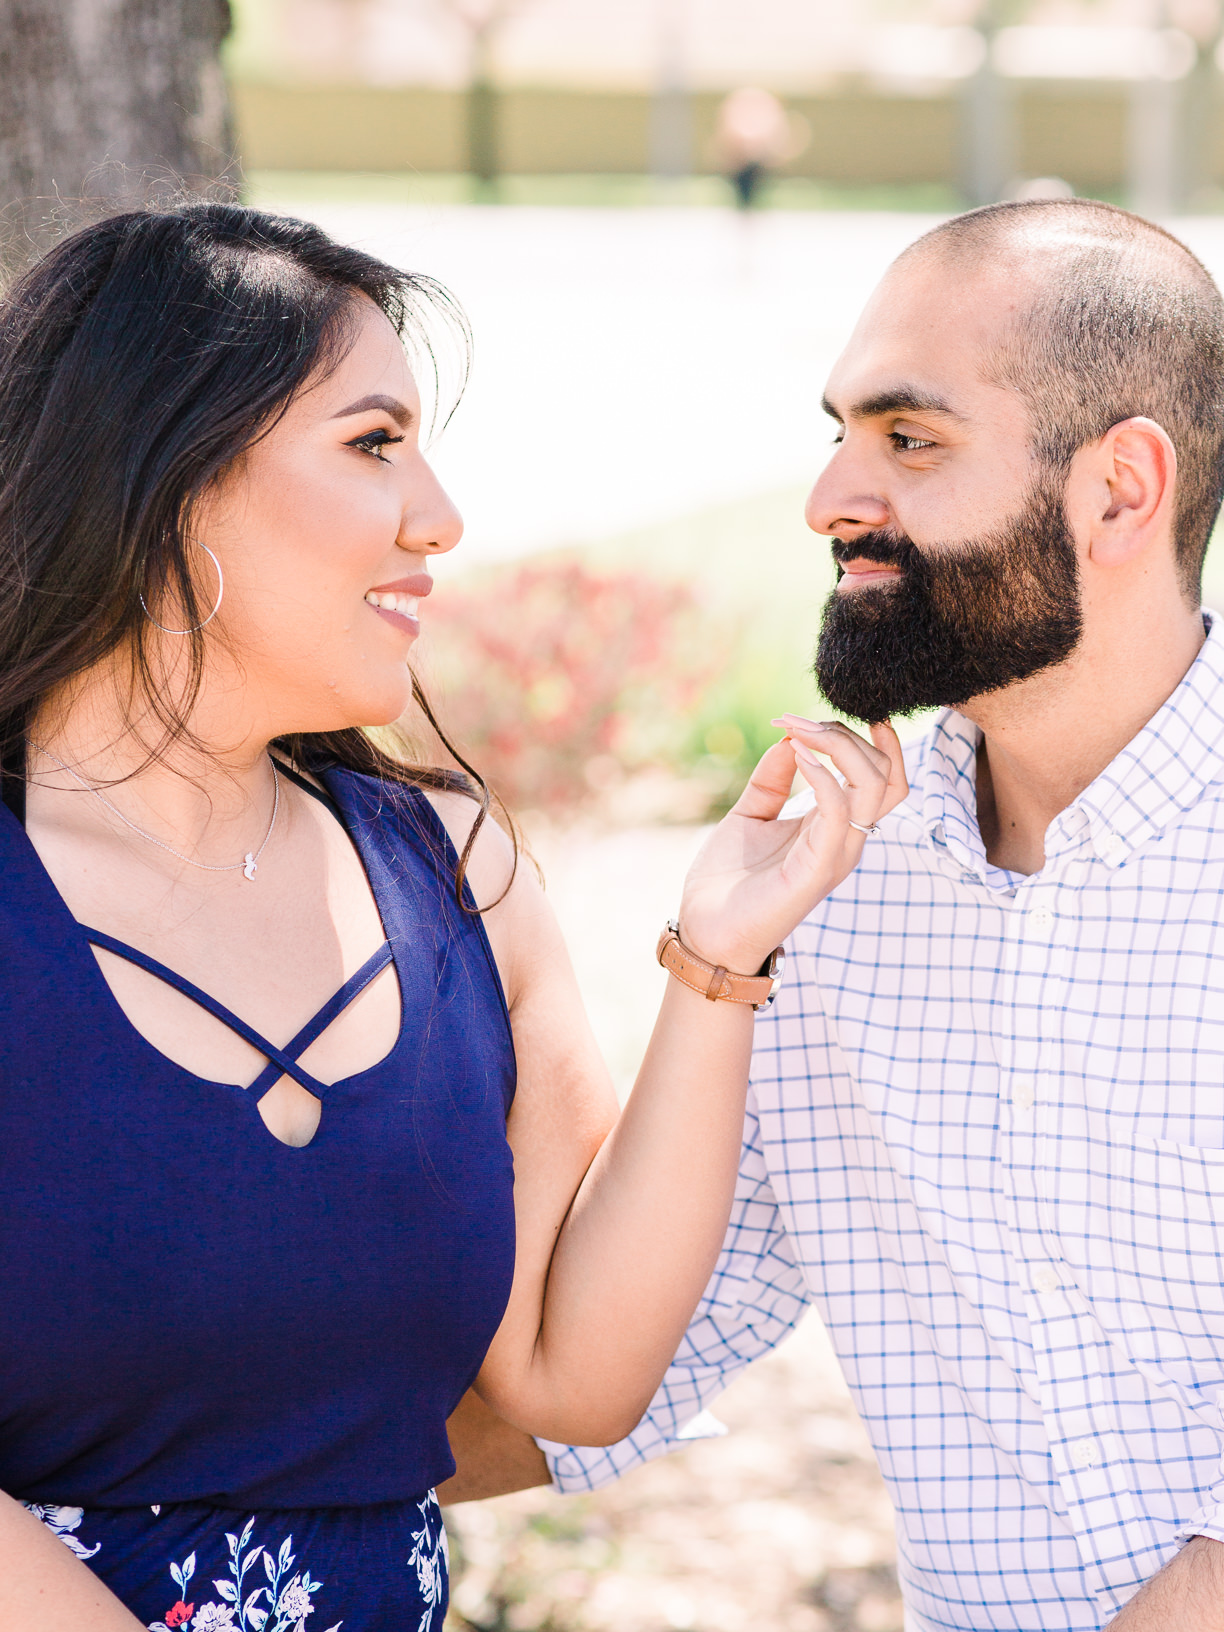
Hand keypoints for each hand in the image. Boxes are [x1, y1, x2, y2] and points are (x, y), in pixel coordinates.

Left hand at [677, 716, 907, 973]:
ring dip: (838, 745)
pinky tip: (795, 755)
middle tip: (796, 720)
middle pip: (886, 773)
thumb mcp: (750, 816)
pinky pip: (838, 812)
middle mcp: (845, 839)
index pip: (883, 776)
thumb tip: (788, 739)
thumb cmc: (728, 880)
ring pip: (874, 786)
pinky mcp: (816, 870)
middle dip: (846, 734)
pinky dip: (822, 775)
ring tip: (797, 730)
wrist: (705, 932)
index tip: (820, 714)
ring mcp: (835, 855)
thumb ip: (770, 780)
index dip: (869, 739)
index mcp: (835, 826)